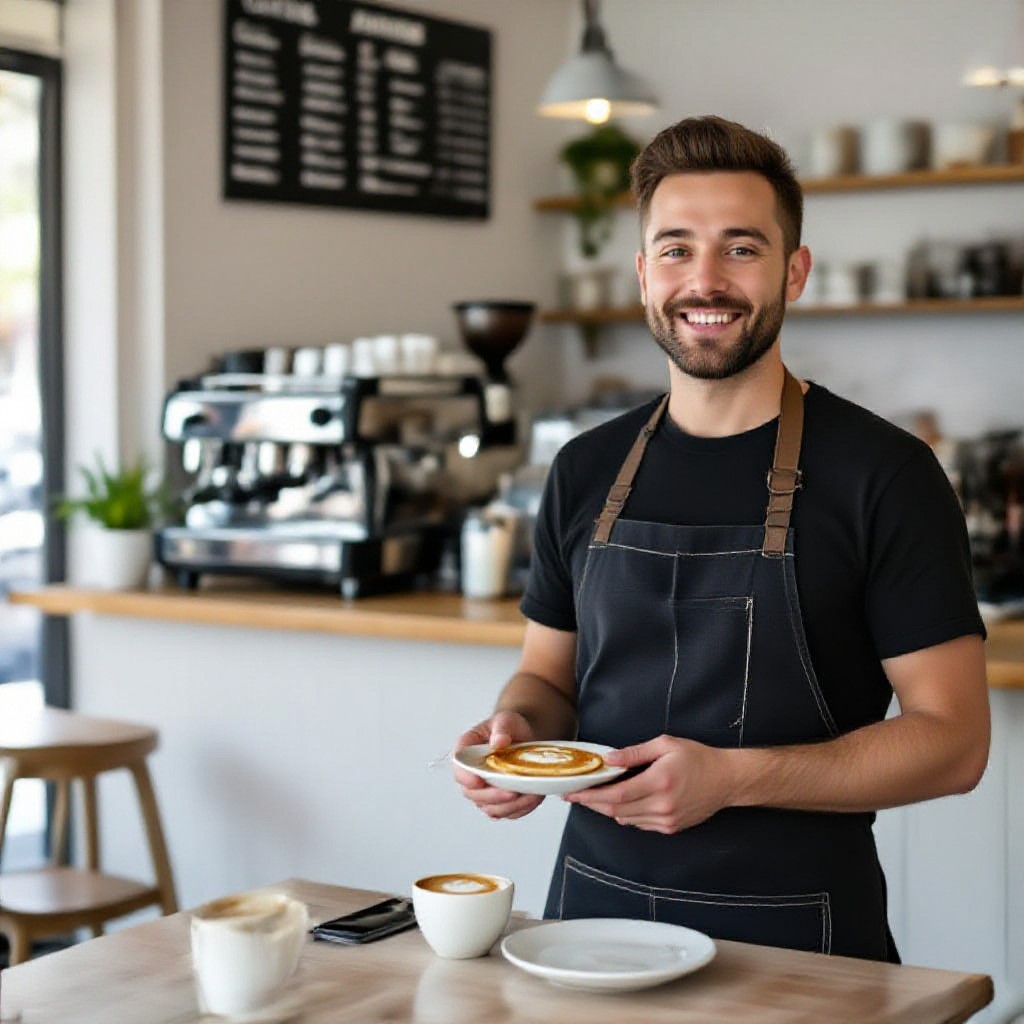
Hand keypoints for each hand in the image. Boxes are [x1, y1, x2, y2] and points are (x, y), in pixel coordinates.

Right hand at [453, 710, 543, 819]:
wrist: (524, 737)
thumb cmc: (510, 727)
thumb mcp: (506, 720)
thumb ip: (501, 729)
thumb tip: (499, 742)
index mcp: (466, 751)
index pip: (459, 767)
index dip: (466, 777)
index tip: (479, 781)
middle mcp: (471, 774)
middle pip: (472, 793)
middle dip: (492, 796)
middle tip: (512, 792)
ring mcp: (485, 791)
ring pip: (490, 808)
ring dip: (509, 806)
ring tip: (529, 795)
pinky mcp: (501, 801)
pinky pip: (507, 813)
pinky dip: (520, 809)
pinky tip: (533, 798)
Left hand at [566, 735, 733, 833]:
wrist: (726, 780)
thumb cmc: (697, 758)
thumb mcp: (665, 745)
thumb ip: (634, 753)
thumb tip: (609, 759)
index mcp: (659, 782)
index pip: (616, 794)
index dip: (591, 796)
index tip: (573, 793)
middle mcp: (662, 805)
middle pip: (616, 810)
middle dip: (593, 803)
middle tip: (575, 796)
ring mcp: (666, 820)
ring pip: (626, 819)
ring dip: (608, 809)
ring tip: (595, 795)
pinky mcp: (671, 827)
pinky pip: (640, 824)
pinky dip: (626, 814)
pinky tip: (623, 801)